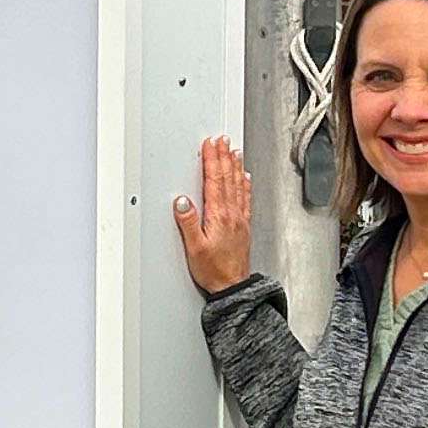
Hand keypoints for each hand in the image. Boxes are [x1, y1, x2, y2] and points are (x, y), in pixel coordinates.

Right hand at [172, 135, 254, 296]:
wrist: (233, 287)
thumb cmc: (214, 271)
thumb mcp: (194, 248)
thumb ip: (188, 223)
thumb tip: (182, 202)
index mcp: (219, 216)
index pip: (214, 181)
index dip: (212, 160)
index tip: (210, 145)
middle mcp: (232, 214)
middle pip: (228, 178)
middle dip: (224, 157)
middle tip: (222, 140)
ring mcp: (240, 219)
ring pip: (238, 185)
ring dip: (235, 166)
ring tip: (234, 151)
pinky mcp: (243, 226)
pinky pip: (245, 199)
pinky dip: (245, 185)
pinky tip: (245, 178)